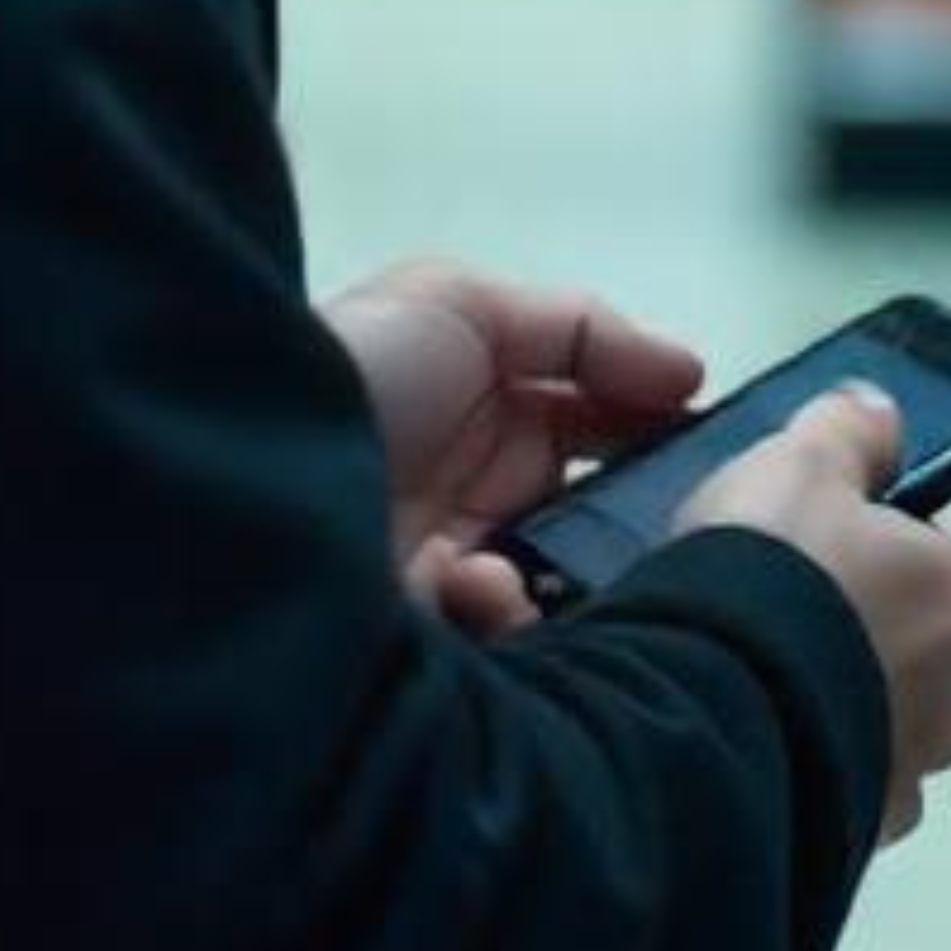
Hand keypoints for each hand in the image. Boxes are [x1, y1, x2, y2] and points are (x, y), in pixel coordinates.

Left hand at [322, 259, 703, 636]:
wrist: (238, 465)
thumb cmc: (350, 373)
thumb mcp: (457, 304)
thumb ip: (578, 328)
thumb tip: (688, 370)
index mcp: (481, 415)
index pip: (595, 429)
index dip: (653, 432)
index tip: (712, 442)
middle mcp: (469, 495)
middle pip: (587, 517)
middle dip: (628, 524)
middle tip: (670, 520)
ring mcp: (445, 572)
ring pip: (558, 589)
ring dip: (564, 574)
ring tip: (540, 552)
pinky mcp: (426, 641)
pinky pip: (503, 646)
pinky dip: (502, 618)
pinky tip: (473, 587)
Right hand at [672, 384, 950, 846]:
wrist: (715, 708)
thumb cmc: (774, 571)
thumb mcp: (800, 463)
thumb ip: (849, 432)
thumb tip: (879, 412)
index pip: (934, 570)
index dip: (868, 557)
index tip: (803, 553)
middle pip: (910, 663)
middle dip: (855, 650)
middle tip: (768, 623)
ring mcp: (902, 782)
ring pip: (871, 740)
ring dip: (824, 721)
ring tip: (739, 693)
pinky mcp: (848, 841)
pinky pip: (824, 796)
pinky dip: (792, 775)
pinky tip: (733, 745)